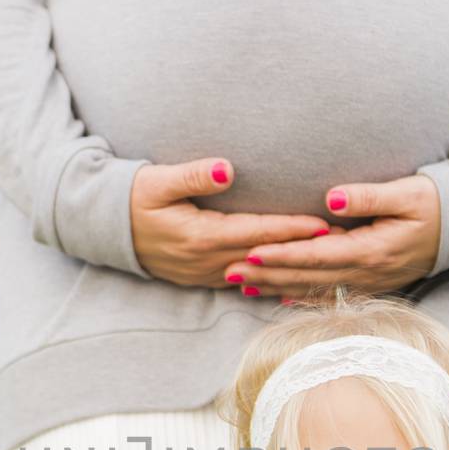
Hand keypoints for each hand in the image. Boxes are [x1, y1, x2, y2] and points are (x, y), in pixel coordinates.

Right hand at [130, 160, 332, 286]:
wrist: (106, 230)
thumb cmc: (132, 198)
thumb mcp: (157, 181)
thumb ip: (193, 175)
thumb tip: (227, 168)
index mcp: (200, 236)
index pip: (257, 232)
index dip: (292, 228)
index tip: (324, 224)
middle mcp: (207, 261)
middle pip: (266, 256)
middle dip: (303, 251)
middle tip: (342, 243)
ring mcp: (206, 274)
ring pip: (259, 273)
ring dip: (291, 266)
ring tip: (327, 259)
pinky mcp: (204, 278)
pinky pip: (246, 281)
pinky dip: (271, 277)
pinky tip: (293, 274)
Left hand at [220, 174, 441, 299]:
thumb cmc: (435, 204)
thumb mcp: (406, 193)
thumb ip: (367, 196)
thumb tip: (329, 197)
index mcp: (370, 250)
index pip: (315, 255)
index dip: (280, 255)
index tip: (248, 253)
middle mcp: (365, 273)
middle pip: (306, 277)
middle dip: (266, 276)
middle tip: (228, 274)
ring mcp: (367, 282)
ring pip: (312, 289)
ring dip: (275, 288)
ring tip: (241, 287)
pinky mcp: (369, 283)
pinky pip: (328, 293)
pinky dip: (300, 297)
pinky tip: (278, 299)